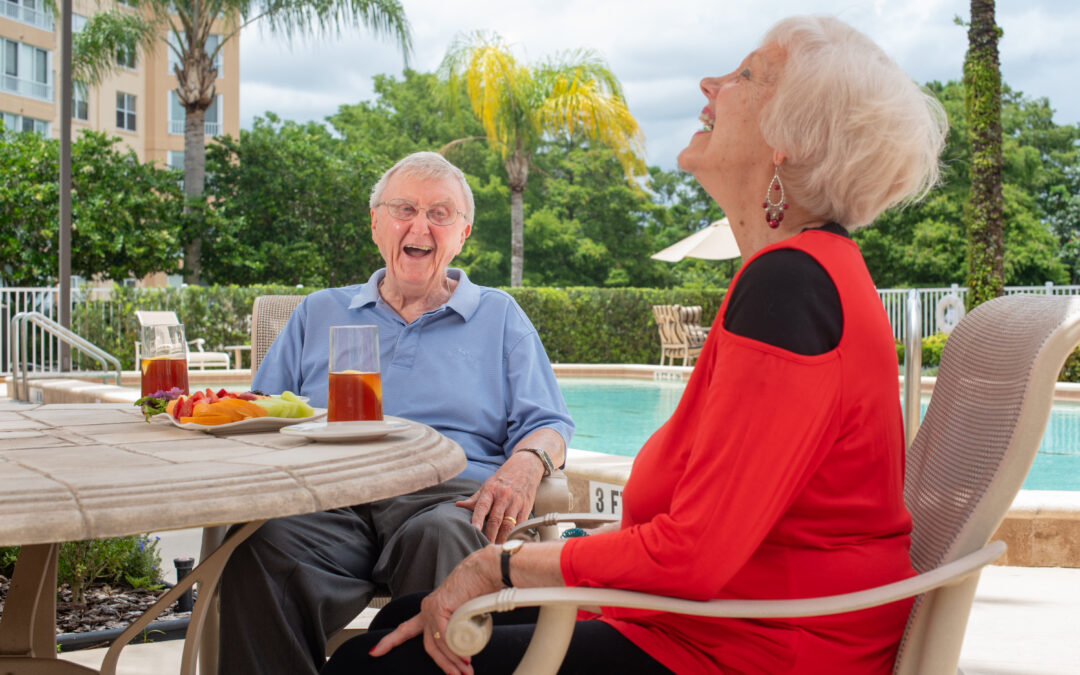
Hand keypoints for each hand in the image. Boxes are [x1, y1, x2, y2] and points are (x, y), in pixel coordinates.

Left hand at [369, 547, 498, 673]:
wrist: (487, 569)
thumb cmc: (480, 587)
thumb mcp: (466, 611)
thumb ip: (461, 625)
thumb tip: (467, 646)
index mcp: (430, 609)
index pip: (406, 629)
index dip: (390, 641)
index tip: (374, 652)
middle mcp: (427, 609)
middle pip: (429, 645)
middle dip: (443, 665)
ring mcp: (432, 608)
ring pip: (438, 644)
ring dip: (454, 661)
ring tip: (467, 670)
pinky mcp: (440, 608)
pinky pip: (445, 637)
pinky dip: (455, 650)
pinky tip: (465, 658)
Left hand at [456, 452, 542, 542]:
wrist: (526, 467)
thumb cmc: (504, 478)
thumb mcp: (488, 484)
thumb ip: (475, 499)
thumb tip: (459, 506)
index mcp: (491, 489)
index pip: (482, 506)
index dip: (478, 518)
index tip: (474, 529)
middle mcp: (504, 495)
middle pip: (496, 519)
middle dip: (490, 534)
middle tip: (484, 546)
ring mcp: (516, 502)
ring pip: (508, 524)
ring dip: (502, 538)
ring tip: (496, 548)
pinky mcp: (526, 507)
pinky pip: (520, 523)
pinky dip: (514, 534)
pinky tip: (509, 541)